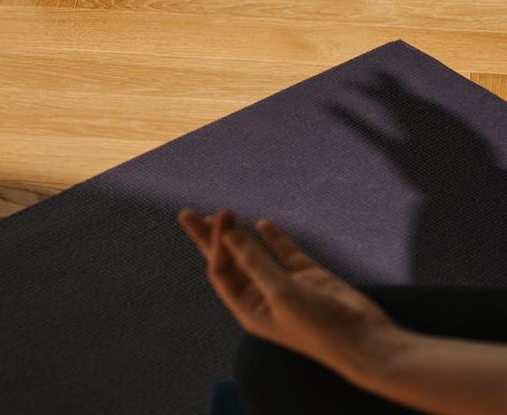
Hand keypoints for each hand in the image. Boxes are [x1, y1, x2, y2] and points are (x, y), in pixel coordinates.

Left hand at [178, 209, 395, 380]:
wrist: (365, 340)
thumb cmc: (318, 325)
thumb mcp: (280, 293)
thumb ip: (254, 261)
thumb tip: (227, 233)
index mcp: (249, 308)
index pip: (222, 270)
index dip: (218, 243)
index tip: (223, 219)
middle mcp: (261, 295)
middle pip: (227, 260)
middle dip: (209, 236)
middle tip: (187, 213)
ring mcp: (283, 284)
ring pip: (253, 252)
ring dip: (237, 232)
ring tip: (221, 211)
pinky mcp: (306, 275)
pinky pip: (284, 252)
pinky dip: (273, 237)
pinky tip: (262, 223)